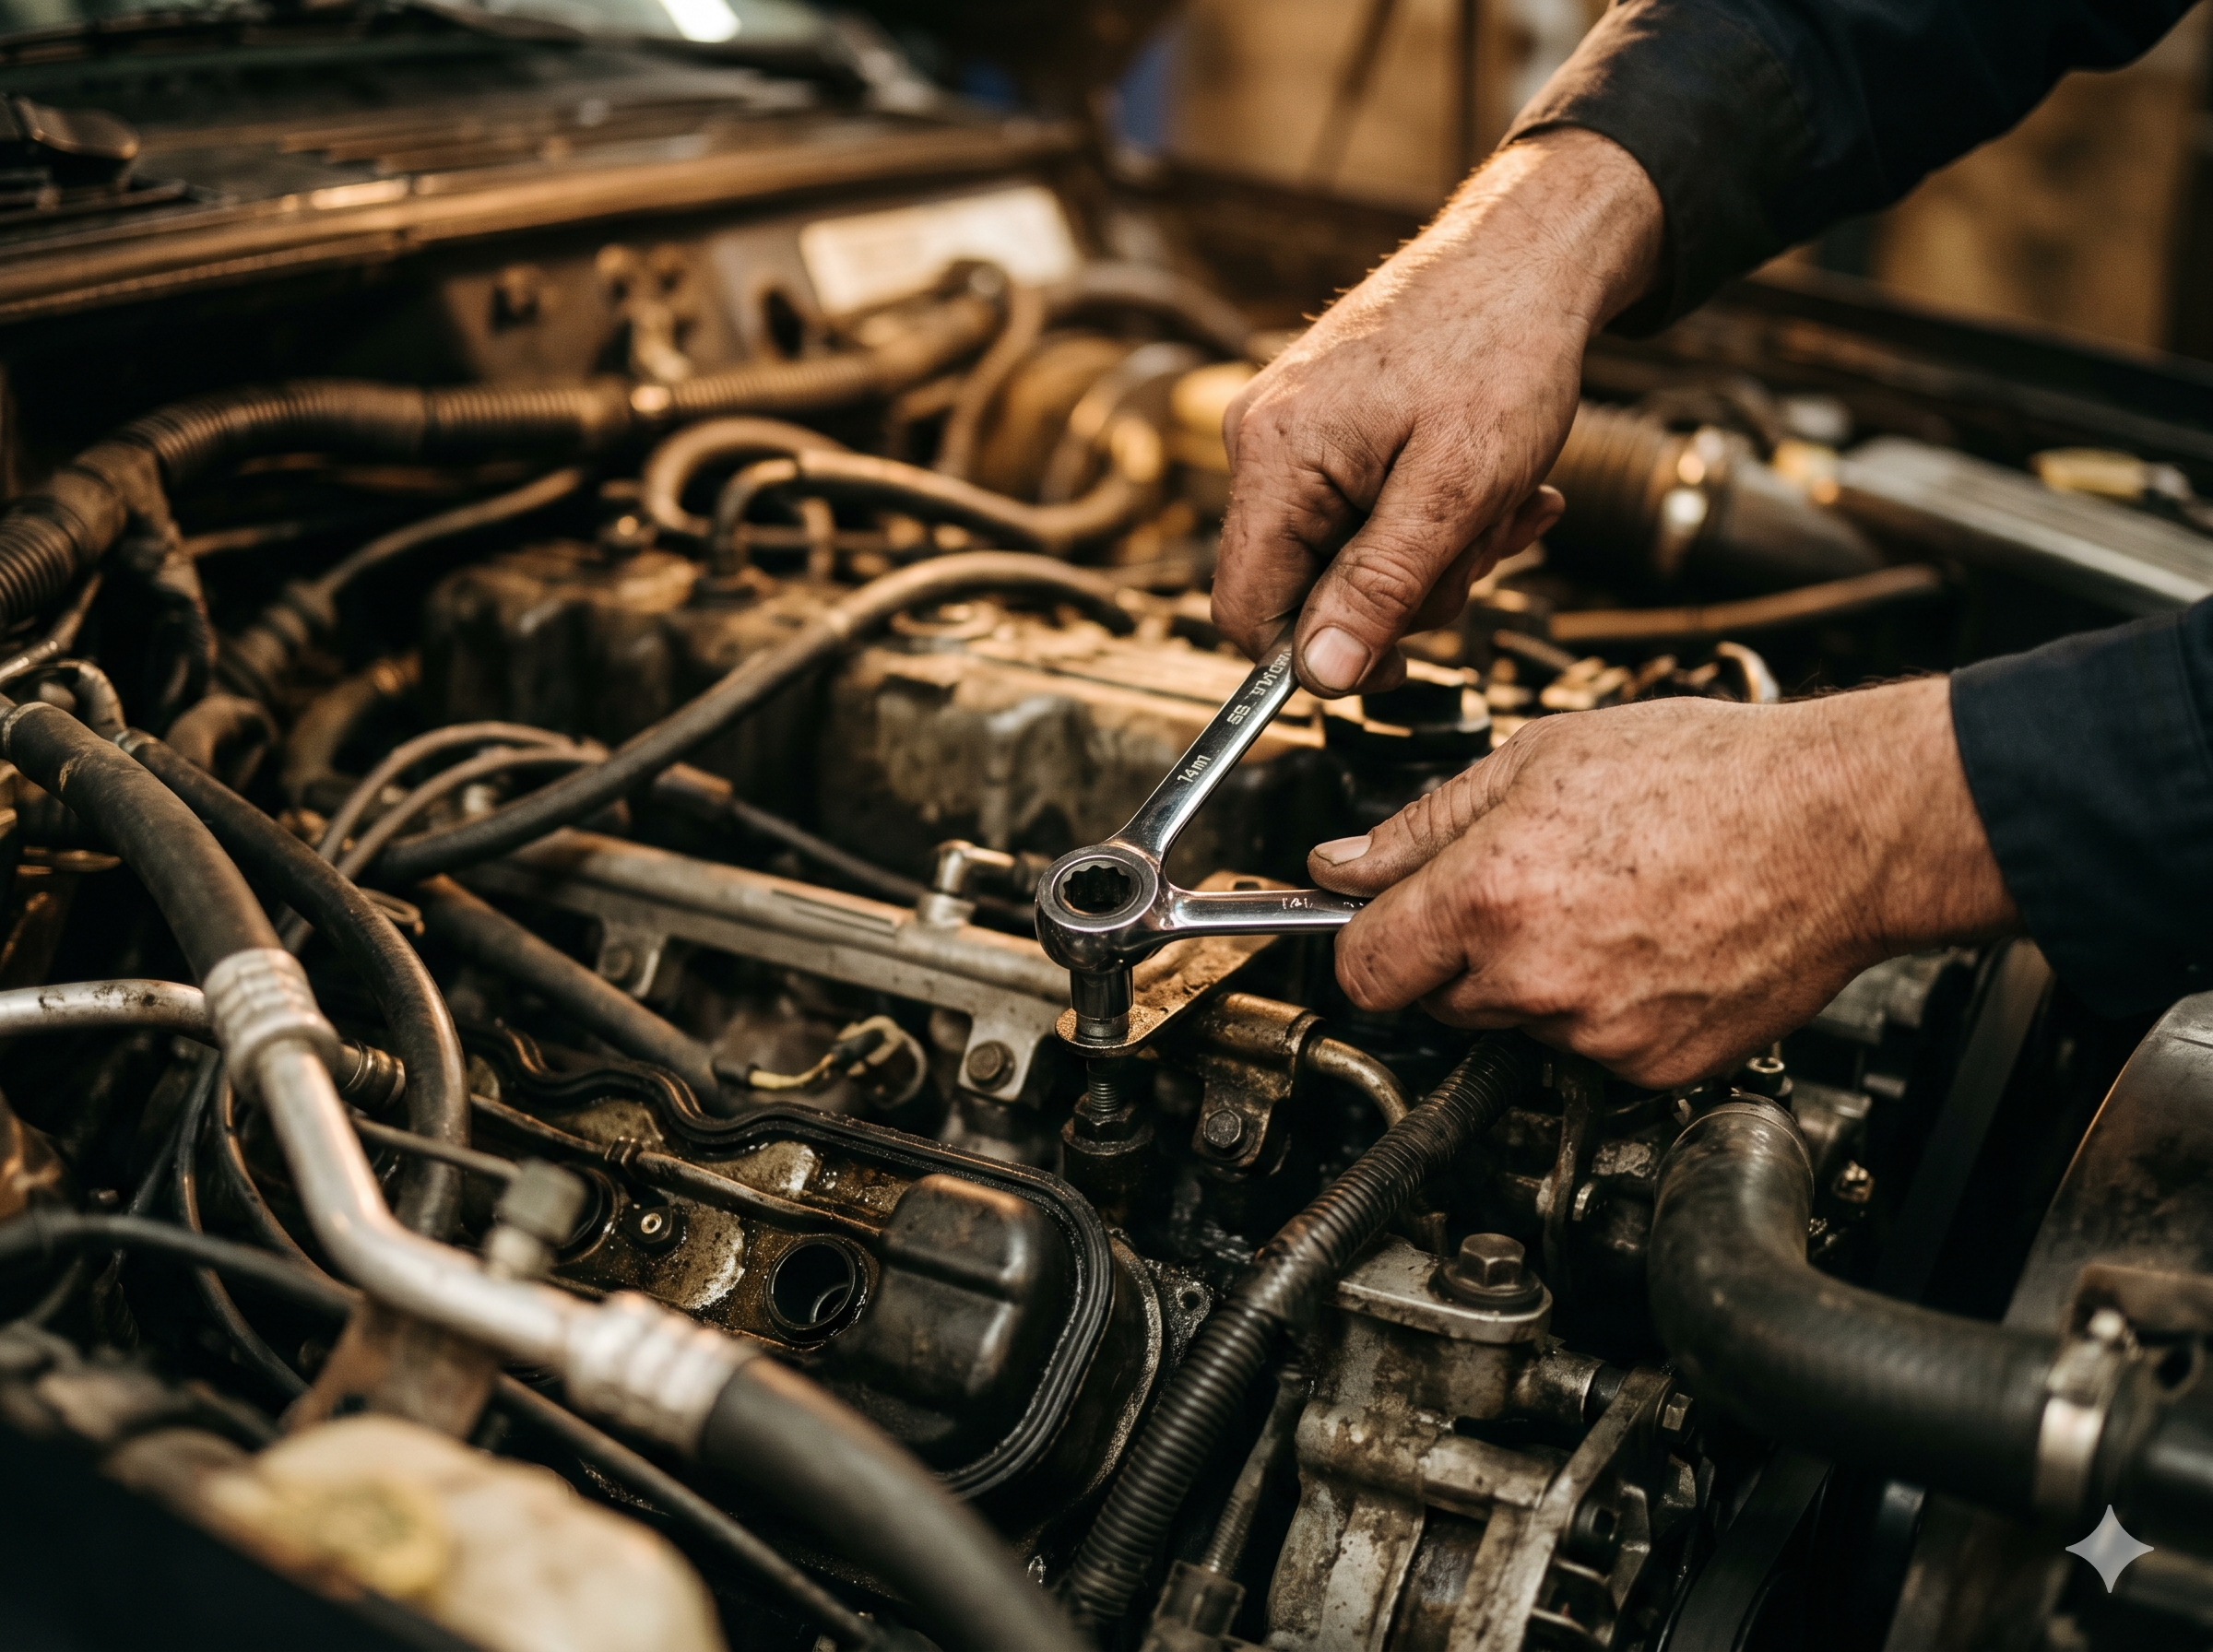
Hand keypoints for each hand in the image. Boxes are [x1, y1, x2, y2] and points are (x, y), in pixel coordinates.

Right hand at [1212, 127, 1663, 696]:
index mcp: (1276, 459)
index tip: (1398, 666)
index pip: (1247, 611)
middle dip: (1404, 593)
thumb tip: (1321, 675)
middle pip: (1305, 588)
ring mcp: (1294, 432)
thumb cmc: (1503, 350)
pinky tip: (1493, 487)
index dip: (1316, 658)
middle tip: (1484, 551)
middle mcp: (1264, 443)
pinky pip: (1367, 510)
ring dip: (1436, 555)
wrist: (1532, 250)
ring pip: (1347, 555)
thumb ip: (1382, 585)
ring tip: (1506, 503)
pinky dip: (1434, 516)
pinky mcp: (1329, 426)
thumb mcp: (1457, 490)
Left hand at [1307, 678, 2019, 1085]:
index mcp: (1490, 894)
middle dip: (1459, 951)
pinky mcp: (1654, 1067)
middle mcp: (1536, 977)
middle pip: (1438, 1000)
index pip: (1363, 970)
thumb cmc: (1707, 775)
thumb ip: (1420, 827)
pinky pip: (1588, 1048)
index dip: (1363, 945)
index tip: (1376, 929)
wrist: (1838, 825)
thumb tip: (1341, 867)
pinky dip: (1602, 1008)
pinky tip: (1646, 943)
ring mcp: (1598, 1033)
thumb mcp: (1536, 760)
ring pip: (1515, 1023)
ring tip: (1602, 904)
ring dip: (1532, 978)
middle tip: (1526, 887)